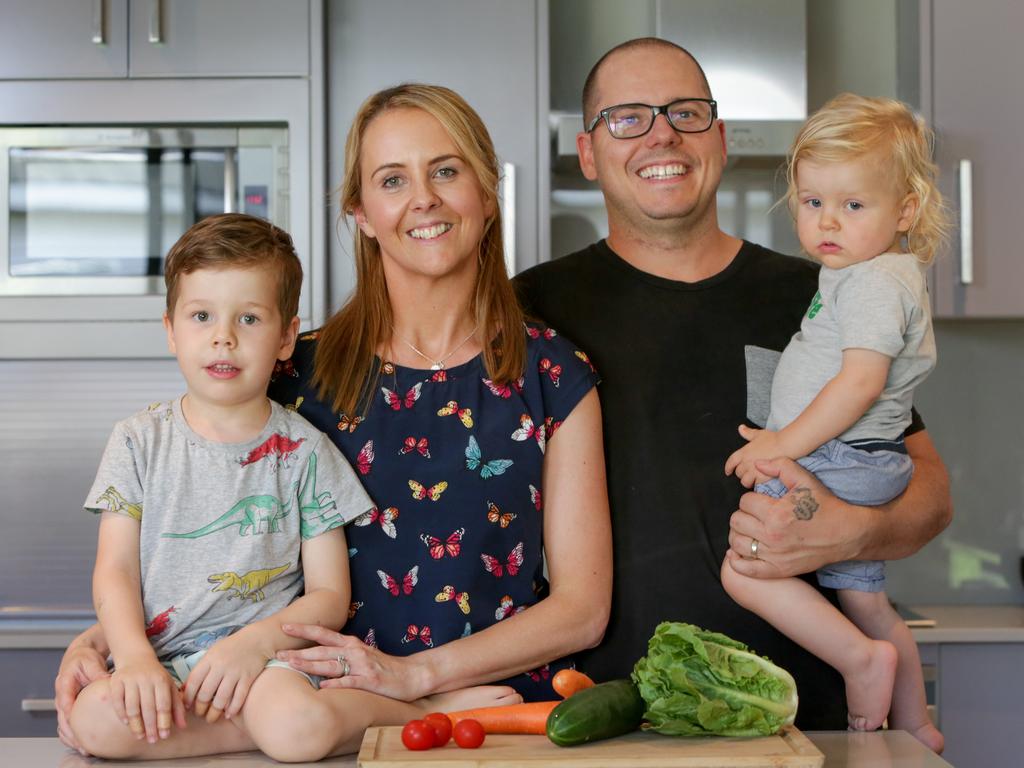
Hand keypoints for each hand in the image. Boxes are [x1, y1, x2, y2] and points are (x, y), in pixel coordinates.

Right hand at [55, 642, 109, 753]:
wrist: (79, 654)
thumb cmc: (85, 658)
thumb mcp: (91, 661)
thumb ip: (97, 673)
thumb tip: (107, 682)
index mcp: (64, 683)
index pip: (65, 702)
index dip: (70, 716)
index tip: (78, 728)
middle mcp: (61, 695)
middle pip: (63, 718)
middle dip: (71, 733)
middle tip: (82, 745)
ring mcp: (63, 702)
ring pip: (63, 724)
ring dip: (71, 737)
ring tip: (83, 749)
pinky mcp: (68, 707)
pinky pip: (66, 723)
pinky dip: (71, 735)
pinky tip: (80, 744)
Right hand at [108, 655, 184, 742]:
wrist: (136, 658)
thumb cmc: (156, 676)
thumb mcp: (169, 686)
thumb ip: (177, 706)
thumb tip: (183, 726)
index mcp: (161, 679)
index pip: (163, 704)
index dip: (164, 721)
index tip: (164, 736)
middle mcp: (146, 678)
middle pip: (148, 707)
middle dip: (151, 726)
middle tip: (152, 740)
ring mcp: (130, 679)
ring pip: (132, 707)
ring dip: (136, 725)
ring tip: (140, 736)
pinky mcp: (116, 681)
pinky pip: (118, 702)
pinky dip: (122, 714)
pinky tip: (126, 724)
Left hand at [182, 631, 268, 722]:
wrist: (257, 639)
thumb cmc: (231, 647)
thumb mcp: (213, 653)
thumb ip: (200, 670)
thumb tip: (184, 689)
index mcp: (209, 659)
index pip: (193, 681)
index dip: (187, 697)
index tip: (186, 706)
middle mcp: (221, 665)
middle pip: (206, 693)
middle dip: (200, 708)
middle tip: (200, 714)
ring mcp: (235, 672)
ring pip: (221, 698)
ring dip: (214, 712)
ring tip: (211, 718)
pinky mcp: (248, 677)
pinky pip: (239, 697)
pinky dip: (233, 709)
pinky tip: (228, 714)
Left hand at [277, 622, 429, 700]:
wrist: (411, 675)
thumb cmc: (383, 666)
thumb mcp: (362, 655)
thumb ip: (342, 655)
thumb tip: (317, 657)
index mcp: (351, 644)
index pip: (323, 634)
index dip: (304, 630)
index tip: (284, 627)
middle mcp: (354, 651)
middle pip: (322, 649)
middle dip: (299, 651)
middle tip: (279, 653)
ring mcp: (362, 666)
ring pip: (331, 664)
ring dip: (310, 664)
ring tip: (292, 665)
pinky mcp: (369, 681)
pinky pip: (349, 682)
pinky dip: (335, 684)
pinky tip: (322, 687)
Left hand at [724, 425, 783, 486]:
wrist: (785, 446)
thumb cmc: (773, 440)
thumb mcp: (758, 434)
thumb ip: (748, 432)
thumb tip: (741, 428)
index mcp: (743, 452)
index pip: (731, 462)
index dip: (728, 467)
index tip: (728, 471)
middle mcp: (746, 462)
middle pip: (738, 472)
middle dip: (741, 473)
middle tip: (746, 472)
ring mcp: (753, 470)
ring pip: (744, 480)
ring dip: (747, 480)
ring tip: (752, 478)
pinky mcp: (761, 477)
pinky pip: (754, 484)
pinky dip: (756, 483)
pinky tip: (759, 480)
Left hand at [726, 457, 868, 578]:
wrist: (847, 535)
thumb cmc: (826, 506)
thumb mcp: (805, 480)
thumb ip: (780, 466)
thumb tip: (757, 464)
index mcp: (776, 512)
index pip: (744, 502)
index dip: (751, 499)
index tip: (760, 502)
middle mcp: (773, 535)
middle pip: (737, 521)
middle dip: (744, 514)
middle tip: (755, 515)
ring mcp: (774, 555)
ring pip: (736, 542)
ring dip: (739, 534)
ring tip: (750, 530)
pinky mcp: (778, 569)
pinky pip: (746, 568)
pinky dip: (737, 561)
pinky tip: (739, 552)